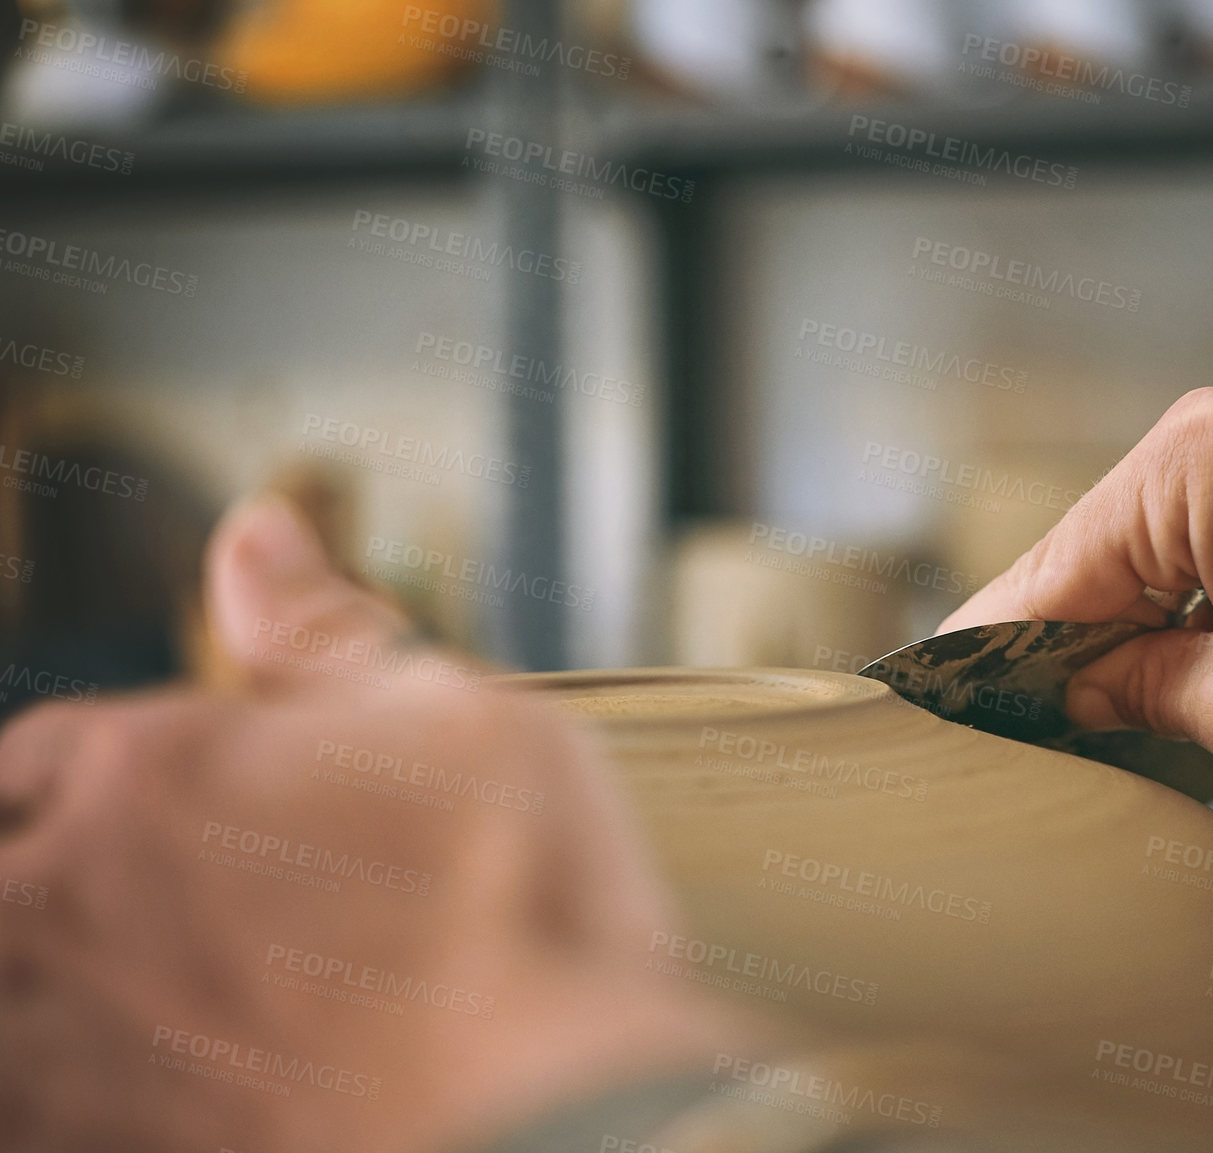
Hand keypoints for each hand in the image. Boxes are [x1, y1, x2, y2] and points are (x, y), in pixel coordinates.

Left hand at [0, 497, 750, 1152]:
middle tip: (177, 912)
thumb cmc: (525, 910)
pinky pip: (42, 1109)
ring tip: (174, 998)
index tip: (151, 810)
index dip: (95, 779)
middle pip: (7, 871)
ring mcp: (64, 1053)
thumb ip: (324, 635)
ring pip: (11, 1001)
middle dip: (62, 880)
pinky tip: (160, 1080)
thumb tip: (251, 535)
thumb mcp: (459, 718)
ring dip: (58, 988)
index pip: (38, 755)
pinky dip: (76, 1085)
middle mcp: (70, 906)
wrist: (550, 1117)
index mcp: (146, 773)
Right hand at [943, 369, 1212, 803]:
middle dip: (1063, 635)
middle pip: (1098, 546)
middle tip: (1014, 720)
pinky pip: (1212, 527)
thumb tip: (1067, 684)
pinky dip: (1184, 590)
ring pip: (1154, 539)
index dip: (993, 646)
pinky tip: (1166, 654)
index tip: (932, 695)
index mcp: (1197, 460)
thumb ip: (1130, 687)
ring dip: (1126, 616)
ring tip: (1090, 704)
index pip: (1054, 569)